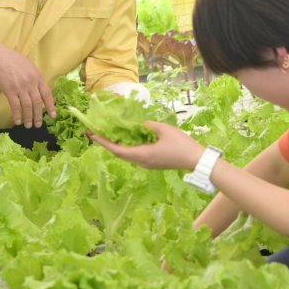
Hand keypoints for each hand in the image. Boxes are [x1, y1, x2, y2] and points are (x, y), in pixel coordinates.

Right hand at [0, 45, 55, 128]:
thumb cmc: (13, 60)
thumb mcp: (29, 66)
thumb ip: (35, 78)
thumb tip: (39, 90)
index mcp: (37, 77)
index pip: (47, 94)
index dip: (50, 106)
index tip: (53, 115)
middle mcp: (31, 83)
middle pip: (38, 103)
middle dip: (39, 116)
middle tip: (38, 125)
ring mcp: (20, 87)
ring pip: (27, 106)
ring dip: (28, 118)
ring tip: (28, 125)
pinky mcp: (10, 91)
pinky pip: (15, 106)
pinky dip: (17, 115)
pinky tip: (17, 121)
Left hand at [88, 121, 202, 170]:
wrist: (196, 160)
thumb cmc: (181, 144)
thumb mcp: (164, 129)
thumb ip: (148, 125)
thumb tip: (138, 123)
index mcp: (142, 155)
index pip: (117, 150)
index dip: (103, 142)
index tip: (92, 135)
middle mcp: (141, 162)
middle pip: (119, 154)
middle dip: (106, 143)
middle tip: (95, 133)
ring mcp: (146, 164)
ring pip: (126, 155)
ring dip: (115, 146)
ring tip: (107, 135)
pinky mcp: (152, 163)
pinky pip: (134, 155)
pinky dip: (126, 147)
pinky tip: (125, 139)